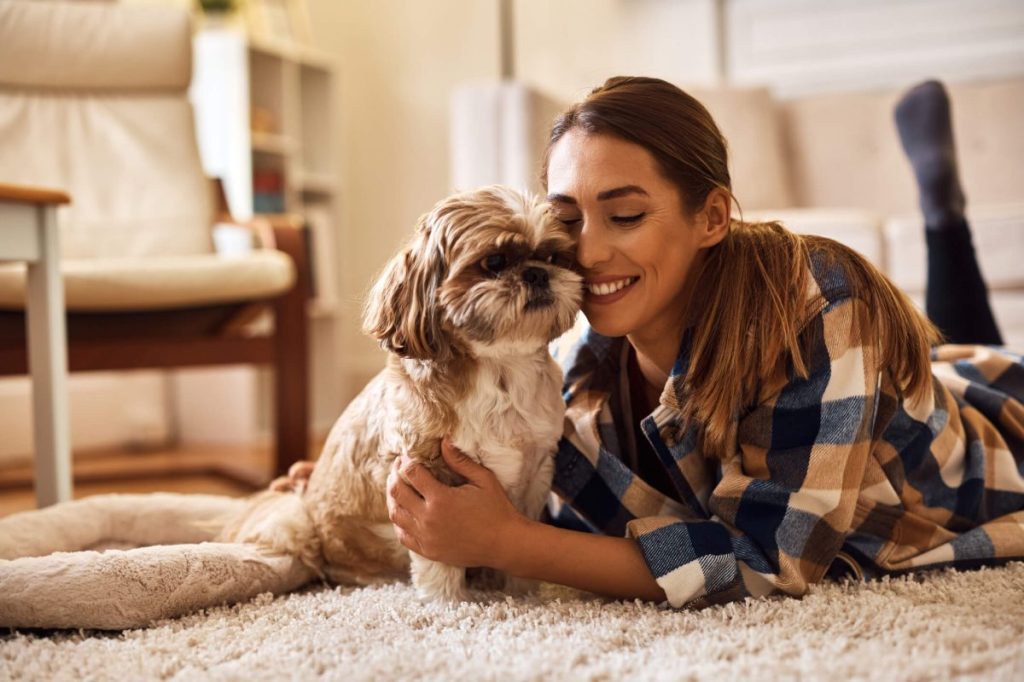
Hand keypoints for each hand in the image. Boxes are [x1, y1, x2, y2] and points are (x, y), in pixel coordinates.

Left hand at [385, 440, 525, 568]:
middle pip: (397, 492)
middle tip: (398, 467)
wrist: (505, 544)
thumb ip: (460, 461)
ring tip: (397, 486)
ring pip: (395, 514)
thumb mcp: (483, 479)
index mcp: (441, 499)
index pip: (412, 473)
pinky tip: (403, 511)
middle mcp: (428, 519)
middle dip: (395, 475)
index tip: (407, 455)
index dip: (406, 461)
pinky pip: (403, 535)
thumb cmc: (497, 509)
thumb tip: (444, 441)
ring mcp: (426, 537)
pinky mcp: (428, 551)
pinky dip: (399, 521)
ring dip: (393, 498)